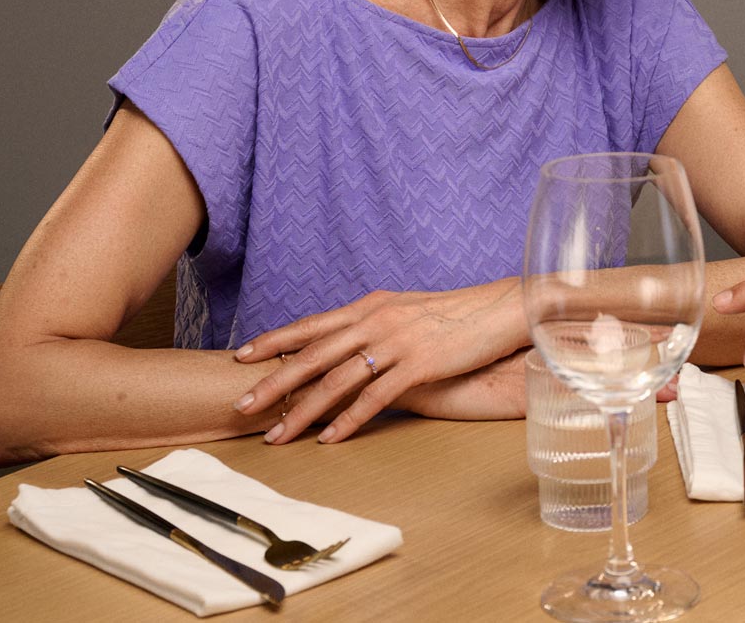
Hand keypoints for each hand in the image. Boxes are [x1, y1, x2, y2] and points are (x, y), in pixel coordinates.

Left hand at [233, 279, 526, 443]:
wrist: (503, 309)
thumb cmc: (457, 314)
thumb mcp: (408, 310)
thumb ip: (375, 323)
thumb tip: (347, 343)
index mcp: (371, 305)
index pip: (312, 324)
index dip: (276, 340)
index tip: (243, 357)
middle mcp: (377, 320)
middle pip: (314, 354)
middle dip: (274, 382)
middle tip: (241, 405)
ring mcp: (397, 342)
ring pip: (337, 380)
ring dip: (302, 410)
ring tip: (277, 435)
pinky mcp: (419, 364)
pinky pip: (374, 398)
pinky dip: (348, 420)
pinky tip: (329, 439)